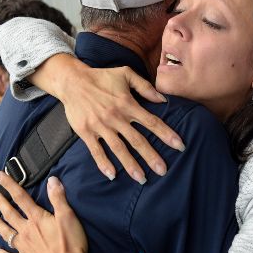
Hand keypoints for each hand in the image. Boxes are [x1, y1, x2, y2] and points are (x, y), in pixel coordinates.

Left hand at [0, 169, 93, 252]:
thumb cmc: (71, 244)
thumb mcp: (68, 217)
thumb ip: (58, 198)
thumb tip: (52, 179)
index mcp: (36, 219)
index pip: (20, 197)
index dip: (9, 184)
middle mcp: (26, 231)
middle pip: (10, 214)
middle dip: (2, 203)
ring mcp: (23, 248)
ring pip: (6, 233)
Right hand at [55, 61, 185, 183]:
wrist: (72, 81)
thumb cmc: (102, 77)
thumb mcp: (126, 74)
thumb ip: (145, 86)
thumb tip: (163, 100)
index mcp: (128, 104)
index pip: (152, 122)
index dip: (167, 134)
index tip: (180, 146)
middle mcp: (116, 117)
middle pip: (137, 141)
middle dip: (151, 157)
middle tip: (163, 171)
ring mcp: (101, 126)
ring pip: (119, 149)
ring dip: (130, 165)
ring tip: (141, 179)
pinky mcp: (86, 132)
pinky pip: (96, 151)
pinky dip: (104, 164)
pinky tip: (112, 175)